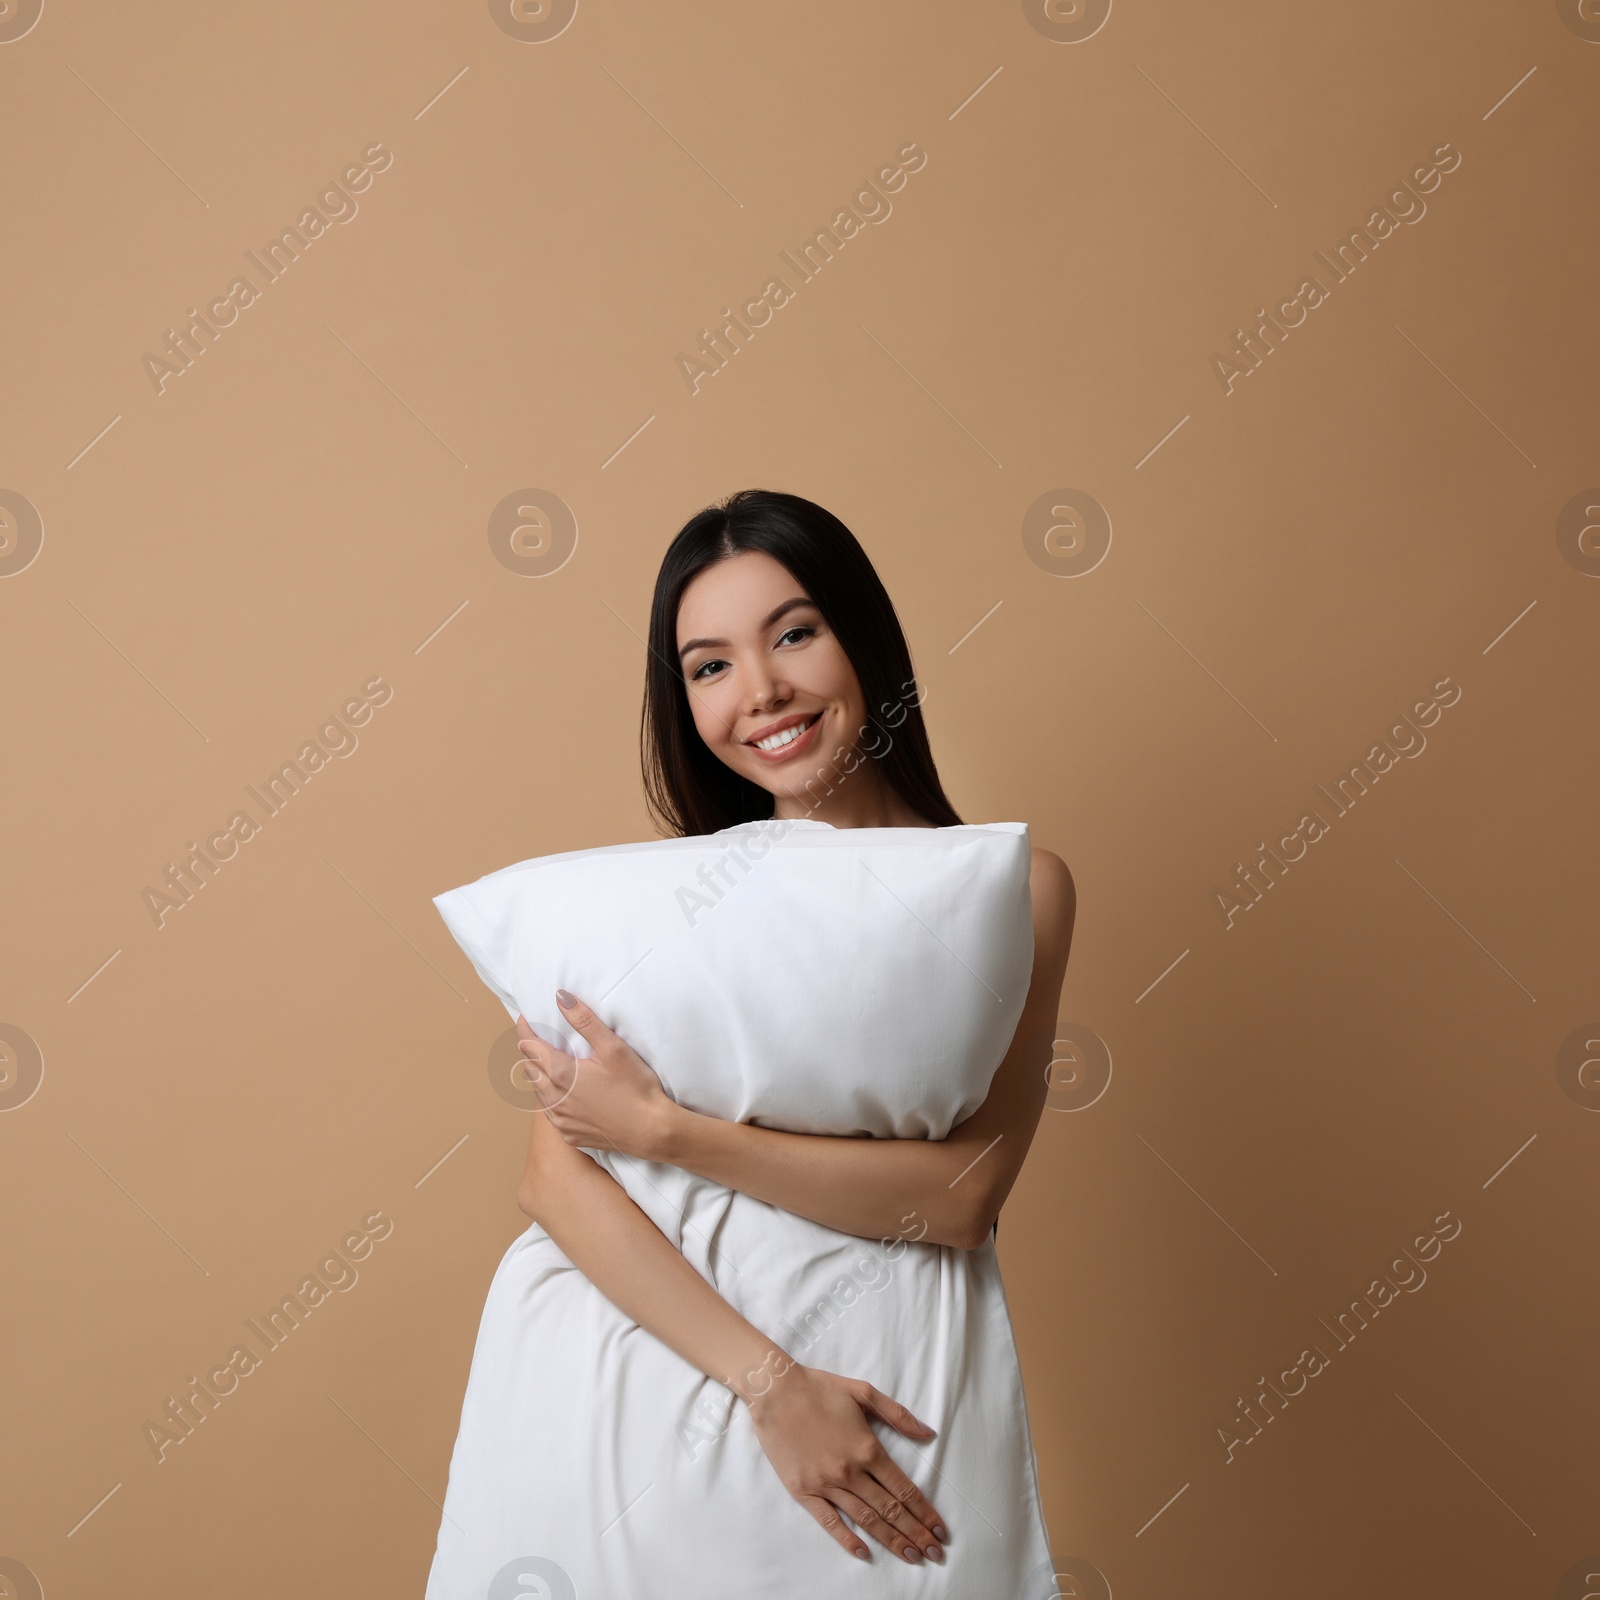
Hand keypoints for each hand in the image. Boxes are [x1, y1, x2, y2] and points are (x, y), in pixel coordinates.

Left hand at [514, 993, 676, 1158]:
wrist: (652, 1132)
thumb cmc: (636, 1089)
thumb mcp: (613, 1048)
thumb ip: (585, 1021)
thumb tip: (561, 998)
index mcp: (561, 1074)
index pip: (529, 1046)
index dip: (524, 1029)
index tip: (525, 1018)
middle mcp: (554, 1099)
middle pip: (529, 1068)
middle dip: (530, 1050)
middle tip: (538, 1036)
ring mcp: (560, 1120)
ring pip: (537, 1091)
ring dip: (539, 1074)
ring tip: (549, 1061)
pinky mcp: (569, 1134)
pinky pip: (549, 1112)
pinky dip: (549, 1097)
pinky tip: (563, 1092)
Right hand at [743, 1361, 947, 1564]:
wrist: (776, 1392)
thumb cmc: (820, 1389)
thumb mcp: (864, 1392)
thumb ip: (898, 1415)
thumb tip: (929, 1433)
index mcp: (867, 1449)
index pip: (904, 1489)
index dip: (925, 1511)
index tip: (941, 1529)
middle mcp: (850, 1472)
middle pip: (890, 1509)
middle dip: (916, 1533)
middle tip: (936, 1553)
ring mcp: (826, 1484)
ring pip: (866, 1520)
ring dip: (892, 1540)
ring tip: (913, 1556)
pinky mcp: (804, 1492)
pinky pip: (830, 1522)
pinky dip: (848, 1540)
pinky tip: (865, 1552)